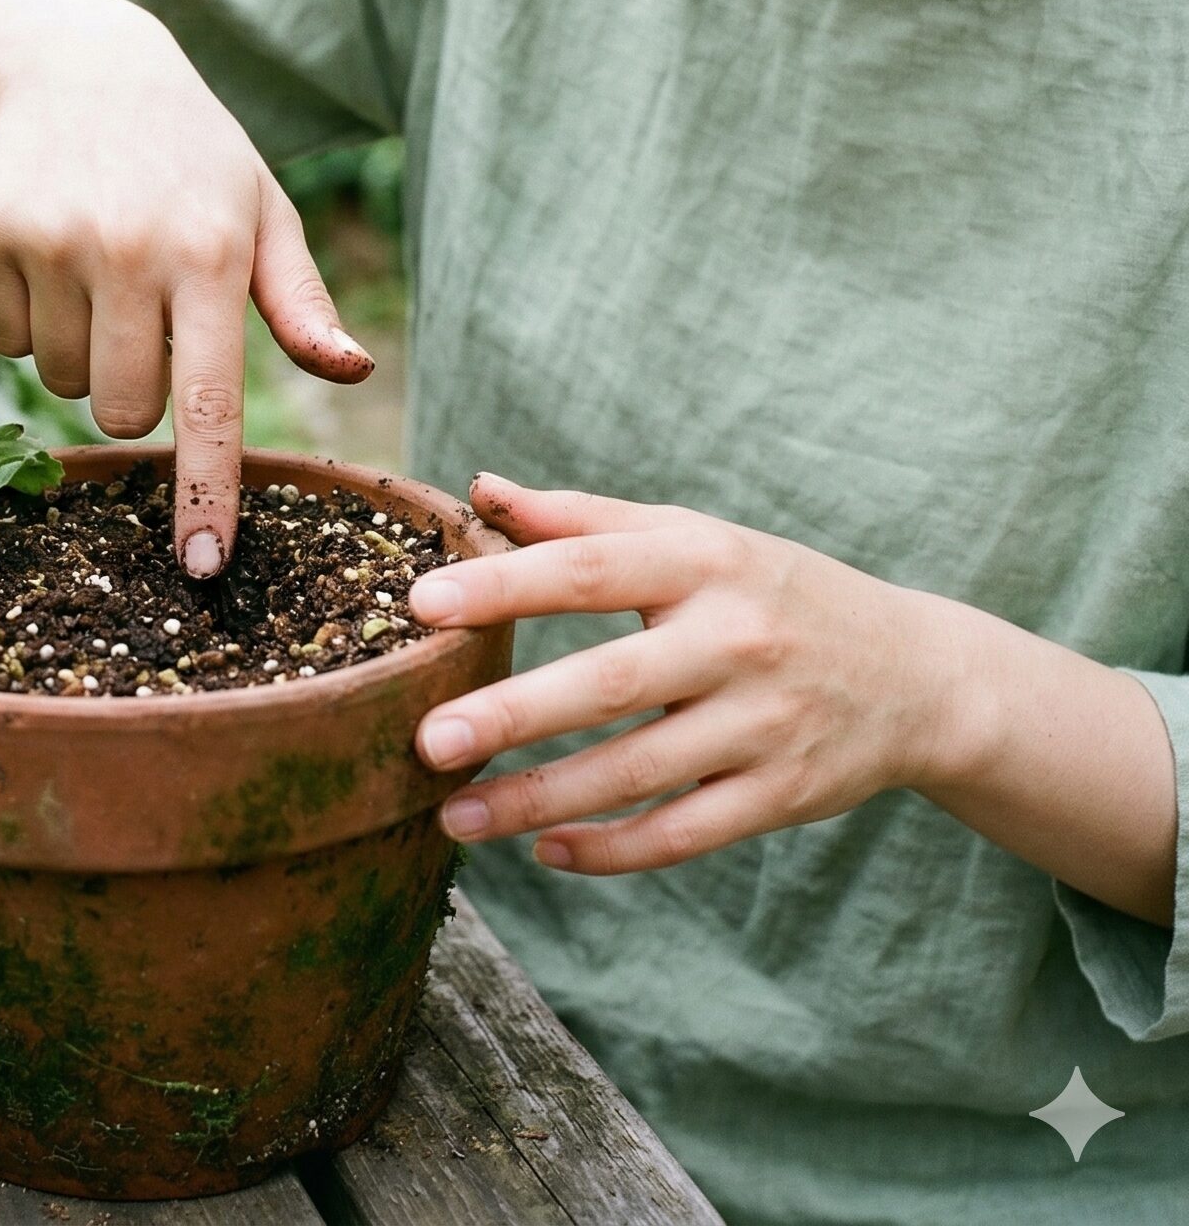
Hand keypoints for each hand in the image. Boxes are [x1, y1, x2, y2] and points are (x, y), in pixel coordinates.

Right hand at [0, 0, 373, 572]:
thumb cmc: (193, 157)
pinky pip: (5, 339)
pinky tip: (52, 254)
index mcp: (210, 253)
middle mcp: (128, 248)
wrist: (82, 64)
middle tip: (147, 322)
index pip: (208, 399)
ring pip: (59, 381)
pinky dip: (28, 318)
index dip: (205, 491)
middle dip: (135, 394)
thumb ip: (302, 303)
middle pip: (122, 411)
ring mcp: (51, 238)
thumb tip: (353, 371)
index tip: (202, 566)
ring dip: (81, 352)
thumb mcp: (261, 213)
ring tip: (101, 274)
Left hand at [406, 473, 961, 873]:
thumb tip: (479, 488)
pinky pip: (684, 833)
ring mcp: (763, 724)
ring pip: (637, 772)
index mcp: (702, 562)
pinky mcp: (782, 795)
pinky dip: (611, 849)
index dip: (503, 585)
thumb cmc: (770, 591)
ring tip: (453, 816)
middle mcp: (736, 639)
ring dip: (539, 802)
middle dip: (511, 716)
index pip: (587, 568)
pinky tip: (546, 852)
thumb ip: (582, 519)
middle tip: (426, 741)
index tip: (421, 605)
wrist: (918, 674)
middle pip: (608, 682)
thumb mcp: (691, 537)